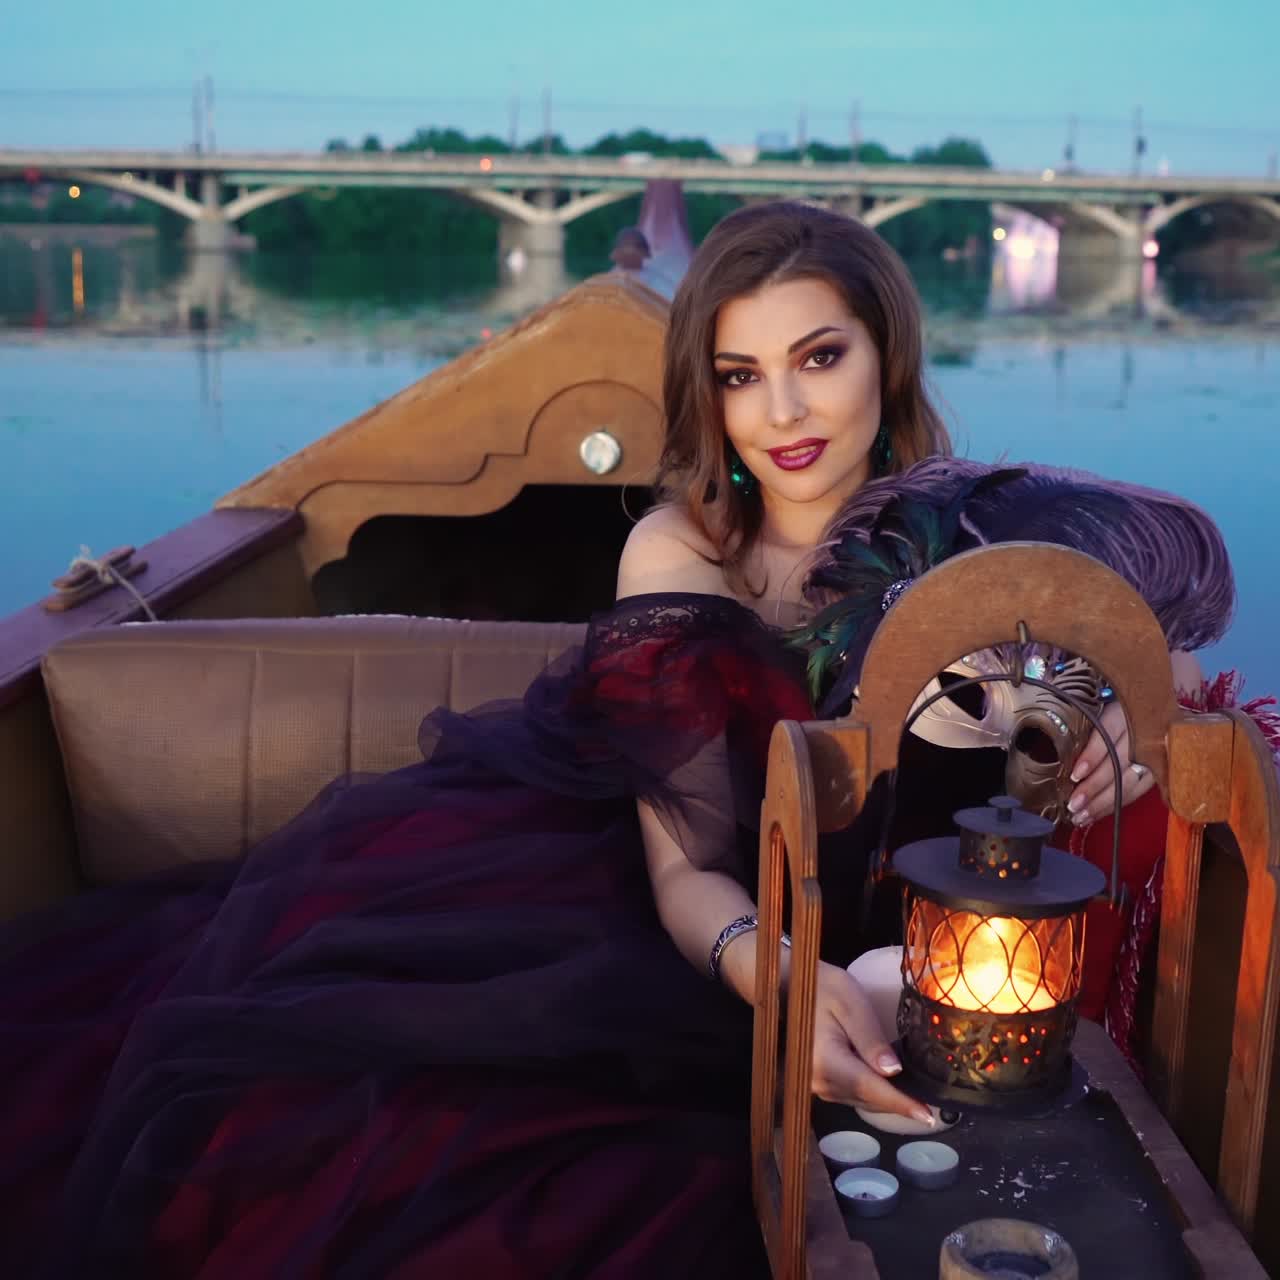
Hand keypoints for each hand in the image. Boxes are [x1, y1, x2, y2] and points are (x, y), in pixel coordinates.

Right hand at [810, 961, 934, 1124]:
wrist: (787, 986)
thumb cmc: (820, 988)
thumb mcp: (850, 1004)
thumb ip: (870, 1039)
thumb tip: (893, 1071)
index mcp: (827, 1062)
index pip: (872, 1089)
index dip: (901, 1104)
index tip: (928, 1117)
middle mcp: (819, 1081)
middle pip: (867, 1099)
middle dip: (899, 1105)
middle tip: (931, 1110)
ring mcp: (815, 1084)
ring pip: (859, 1100)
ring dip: (885, 1101)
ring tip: (914, 1101)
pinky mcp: (816, 1081)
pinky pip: (849, 1094)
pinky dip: (870, 1094)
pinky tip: (886, 1088)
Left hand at [1067, 700, 1154, 824]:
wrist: (1152, 708)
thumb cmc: (1113, 712)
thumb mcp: (1099, 710)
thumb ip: (1085, 728)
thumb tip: (1060, 756)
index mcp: (1123, 713)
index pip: (1108, 735)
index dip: (1092, 756)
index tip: (1076, 774)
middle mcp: (1142, 733)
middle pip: (1119, 764)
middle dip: (1095, 787)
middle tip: (1073, 804)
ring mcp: (1153, 754)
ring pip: (1129, 782)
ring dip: (1103, 803)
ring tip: (1080, 816)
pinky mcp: (1158, 770)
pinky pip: (1136, 792)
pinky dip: (1115, 805)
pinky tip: (1095, 815)